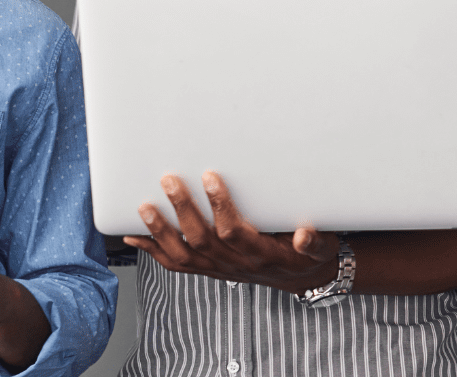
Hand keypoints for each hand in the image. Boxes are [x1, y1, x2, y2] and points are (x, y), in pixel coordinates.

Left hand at [122, 172, 338, 293]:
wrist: (300, 277)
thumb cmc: (308, 255)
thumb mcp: (321, 248)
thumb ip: (315, 242)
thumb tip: (305, 235)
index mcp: (261, 254)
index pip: (234, 231)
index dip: (220, 206)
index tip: (210, 177)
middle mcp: (236, 265)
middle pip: (202, 239)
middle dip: (183, 210)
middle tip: (169, 181)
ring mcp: (219, 269)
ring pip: (184, 254)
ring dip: (161, 231)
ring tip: (145, 207)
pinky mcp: (209, 270)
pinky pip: (176, 265)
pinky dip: (153, 252)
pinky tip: (134, 237)